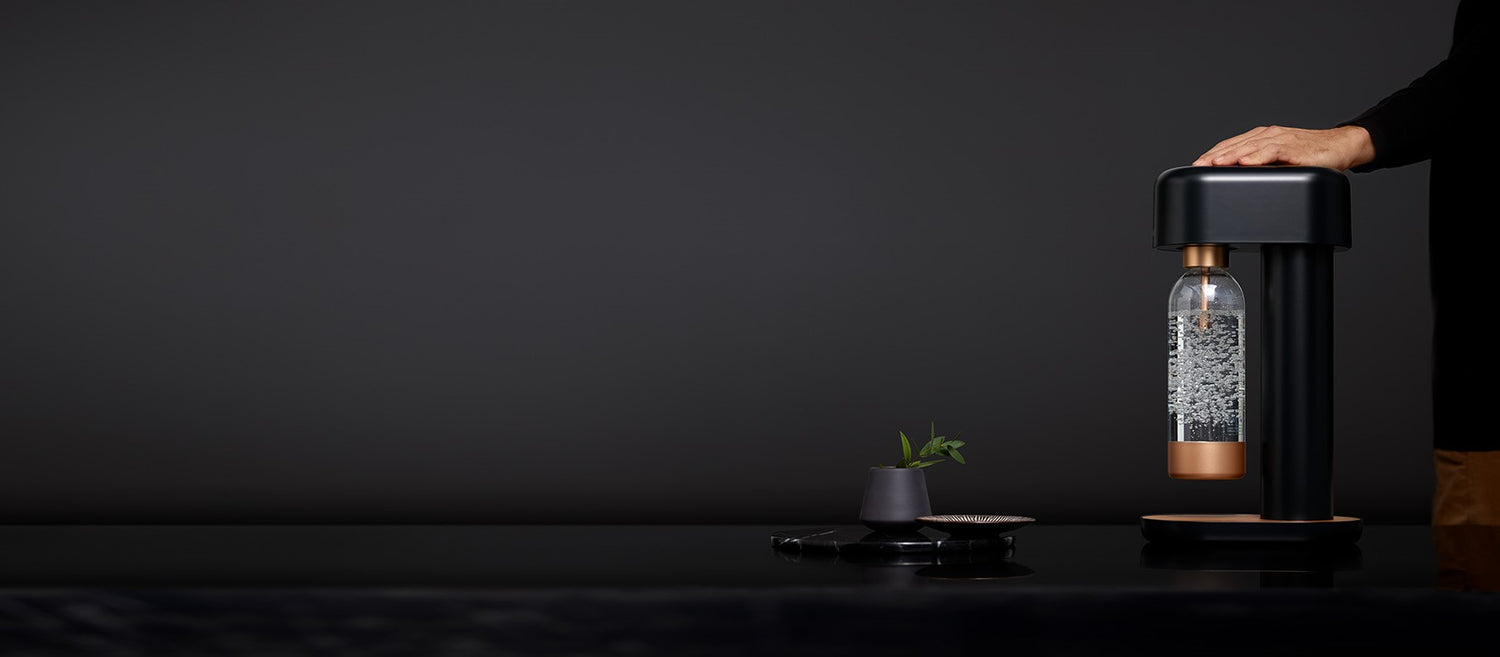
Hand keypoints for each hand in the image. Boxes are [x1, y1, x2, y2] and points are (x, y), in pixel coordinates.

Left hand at [1192, 125, 1374, 170]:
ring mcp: (1281, 140)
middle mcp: (1268, 136)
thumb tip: (1237, 184)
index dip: (1211, 155)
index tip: (1194, 167)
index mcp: (1261, 139)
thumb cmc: (1309, 157)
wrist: (1341, 147)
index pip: (1230, 145)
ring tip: (1214, 163)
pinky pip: (1273, 151)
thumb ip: (1260, 169)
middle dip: (1214, 156)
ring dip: (1231, 155)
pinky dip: (1258, 156)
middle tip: (1197, 167)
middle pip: (1235, 145)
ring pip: (1251, 146)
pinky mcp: (1295, 147)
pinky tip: (1245, 162)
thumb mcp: (1279, 163)